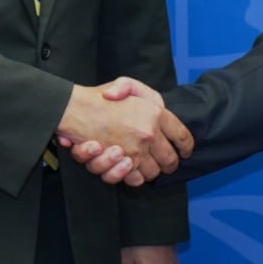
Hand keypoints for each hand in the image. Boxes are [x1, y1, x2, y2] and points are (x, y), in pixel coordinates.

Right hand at [55, 78, 192, 184]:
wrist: (75, 109)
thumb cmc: (100, 97)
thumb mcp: (126, 84)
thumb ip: (145, 93)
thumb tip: (158, 106)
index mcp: (155, 114)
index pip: (182, 136)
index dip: (186, 146)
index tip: (186, 151)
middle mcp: (149, 134)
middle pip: (170, 160)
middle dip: (169, 164)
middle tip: (166, 164)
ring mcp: (135, 151)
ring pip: (152, 173)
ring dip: (150, 171)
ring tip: (144, 164)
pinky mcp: (120, 164)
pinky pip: (135, 179)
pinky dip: (133, 177)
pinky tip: (129, 167)